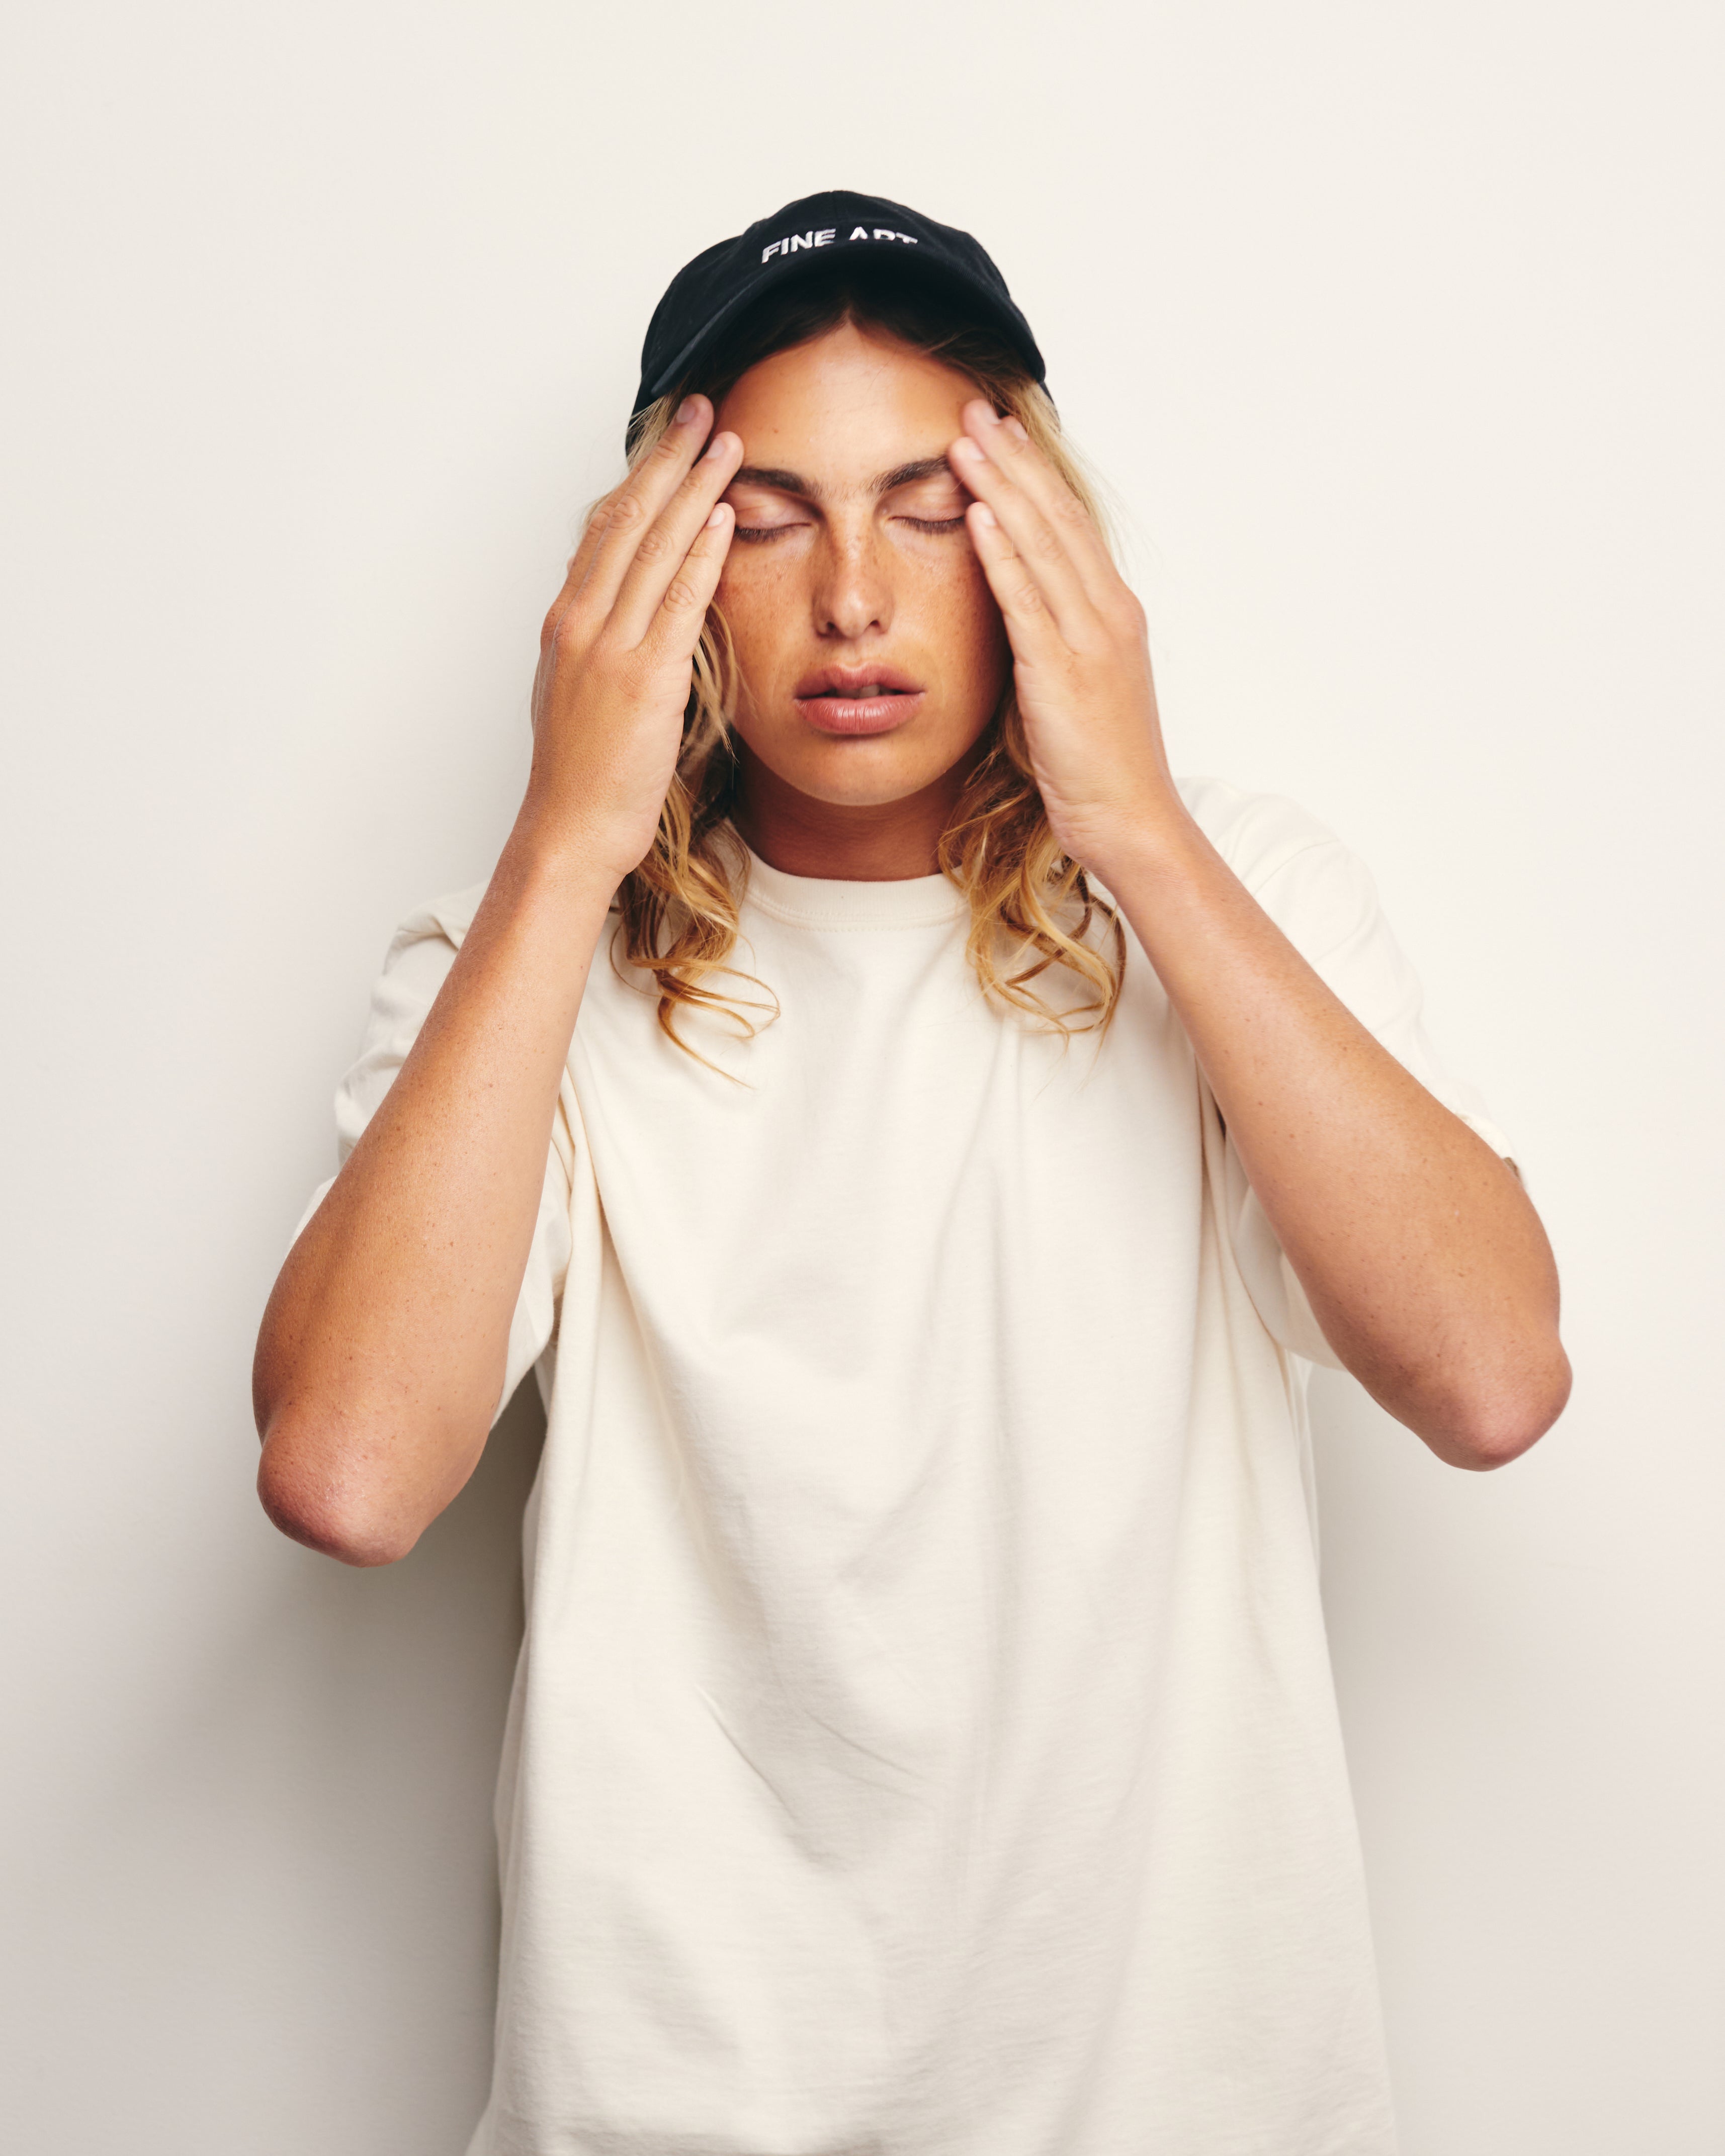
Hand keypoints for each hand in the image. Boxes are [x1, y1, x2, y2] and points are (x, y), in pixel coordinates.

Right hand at [526, 396, 741, 881]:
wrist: (570, 829)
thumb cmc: (582, 775)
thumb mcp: (580, 694)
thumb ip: (601, 645)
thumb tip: (622, 614)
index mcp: (565, 623)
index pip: (601, 530)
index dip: (637, 476)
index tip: (666, 438)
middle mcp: (581, 623)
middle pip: (625, 518)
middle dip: (666, 459)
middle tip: (701, 410)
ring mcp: (609, 647)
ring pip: (653, 546)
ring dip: (694, 488)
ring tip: (727, 443)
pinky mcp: (644, 678)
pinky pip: (677, 600)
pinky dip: (702, 552)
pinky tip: (724, 516)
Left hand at [949, 402, 1182, 880]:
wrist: (1131, 819)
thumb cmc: (1101, 765)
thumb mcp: (1076, 688)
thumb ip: (1054, 642)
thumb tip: (1020, 615)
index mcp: (1113, 614)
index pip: (1069, 526)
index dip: (1034, 475)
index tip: (1001, 434)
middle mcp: (1107, 613)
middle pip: (1056, 518)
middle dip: (1013, 461)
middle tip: (976, 411)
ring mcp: (1088, 639)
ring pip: (1040, 545)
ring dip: (1001, 488)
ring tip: (965, 441)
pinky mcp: (1062, 672)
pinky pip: (1027, 600)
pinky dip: (1003, 553)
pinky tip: (978, 513)